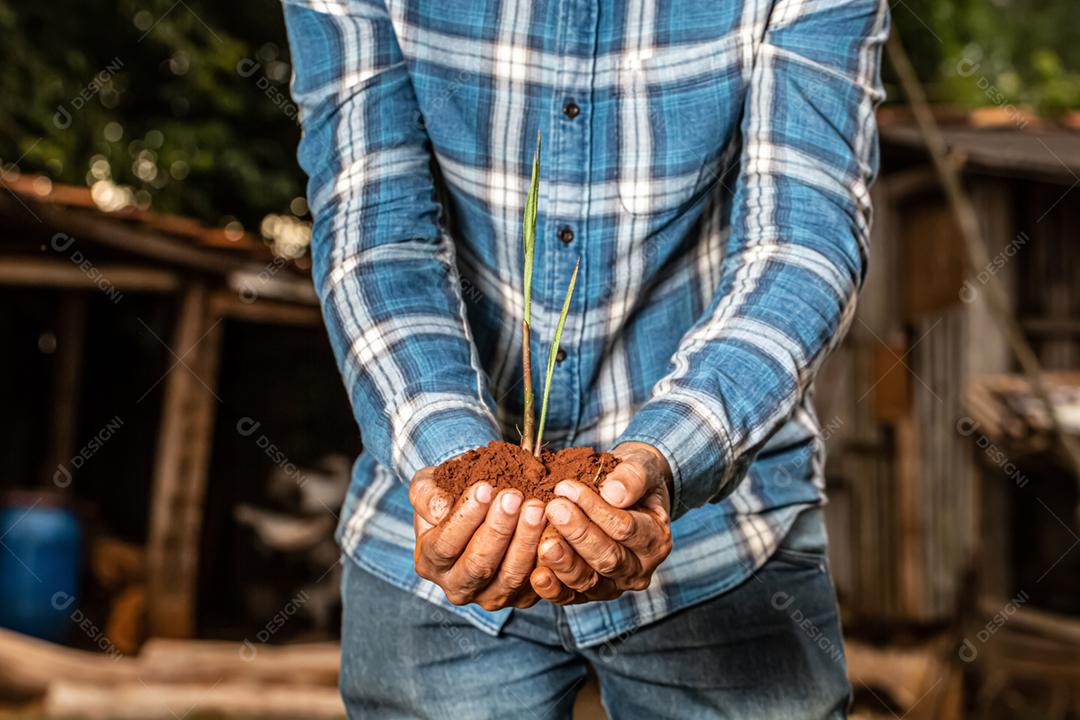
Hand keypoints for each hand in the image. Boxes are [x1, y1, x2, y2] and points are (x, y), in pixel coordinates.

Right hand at [409, 466, 546, 610]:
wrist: (479, 510)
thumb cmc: (451, 496)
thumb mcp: (428, 487)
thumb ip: (426, 495)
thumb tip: (440, 508)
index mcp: (430, 562)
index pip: (445, 545)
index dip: (465, 517)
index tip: (484, 488)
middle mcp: (457, 587)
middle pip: (479, 565)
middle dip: (498, 529)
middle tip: (515, 497)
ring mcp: (490, 597)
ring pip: (510, 576)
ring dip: (526, 541)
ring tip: (537, 508)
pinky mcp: (520, 598)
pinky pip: (537, 583)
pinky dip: (547, 558)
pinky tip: (554, 528)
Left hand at [530, 442, 672, 603]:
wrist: (624, 493)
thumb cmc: (632, 478)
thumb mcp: (642, 467)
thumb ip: (633, 477)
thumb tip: (614, 494)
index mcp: (656, 540)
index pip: (626, 529)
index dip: (595, 509)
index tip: (568, 487)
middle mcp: (639, 569)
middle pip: (608, 558)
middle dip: (578, 534)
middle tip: (554, 509)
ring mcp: (614, 585)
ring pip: (588, 581)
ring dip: (564, 562)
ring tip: (543, 541)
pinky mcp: (588, 593)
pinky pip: (570, 596)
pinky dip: (553, 588)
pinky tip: (537, 574)